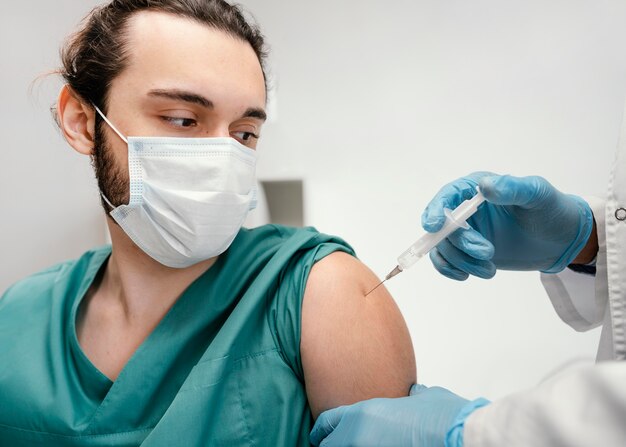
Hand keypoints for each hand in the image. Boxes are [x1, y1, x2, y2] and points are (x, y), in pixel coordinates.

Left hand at [310, 384, 485, 446]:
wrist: (460, 437)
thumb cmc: (446, 417)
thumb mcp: (424, 397)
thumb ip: (411, 396)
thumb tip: (413, 394)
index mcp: (363, 413)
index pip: (326, 423)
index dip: (323, 430)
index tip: (322, 435)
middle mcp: (357, 436)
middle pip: (327, 446)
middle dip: (333, 445)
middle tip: (341, 444)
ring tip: (363, 446)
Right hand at [421, 172, 594, 279]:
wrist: (561, 240)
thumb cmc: (551, 210)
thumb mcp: (536, 194)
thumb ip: (511, 188)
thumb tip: (484, 186)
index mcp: (477, 189)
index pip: (447, 196)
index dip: (436, 210)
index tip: (435, 227)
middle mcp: (465, 209)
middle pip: (443, 226)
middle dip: (460, 242)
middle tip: (488, 252)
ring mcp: (465, 232)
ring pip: (444, 247)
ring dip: (461, 260)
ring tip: (489, 269)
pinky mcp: (466, 252)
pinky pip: (445, 261)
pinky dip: (451, 269)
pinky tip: (468, 274)